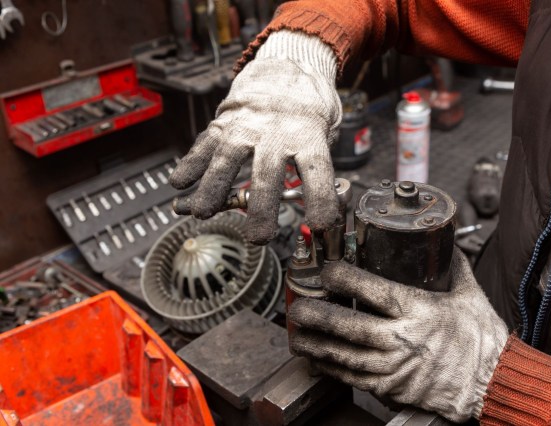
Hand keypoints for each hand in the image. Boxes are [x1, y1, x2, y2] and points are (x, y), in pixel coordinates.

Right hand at [170, 33, 341, 243]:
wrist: (287, 63)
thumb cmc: (309, 103)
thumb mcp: (328, 129)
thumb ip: (321, 162)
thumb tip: (322, 201)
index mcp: (308, 135)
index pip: (317, 172)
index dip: (319, 199)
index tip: (320, 224)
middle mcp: (276, 132)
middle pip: (267, 173)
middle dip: (261, 208)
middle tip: (258, 236)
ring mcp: (247, 127)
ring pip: (227, 158)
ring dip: (213, 188)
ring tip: (203, 211)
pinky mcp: (225, 122)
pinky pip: (205, 144)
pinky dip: (190, 163)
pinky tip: (179, 181)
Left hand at [288, 249, 508, 421]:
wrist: (493, 383)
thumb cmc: (482, 341)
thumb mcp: (470, 296)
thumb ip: (454, 267)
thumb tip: (444, 244)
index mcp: (419, 311)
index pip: (373, 291)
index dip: (345, 278)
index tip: (327, 270)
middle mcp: (402, 339)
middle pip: (349, 326)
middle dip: (317, 315)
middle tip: (298, 307)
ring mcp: (394, 367)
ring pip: (344, 355)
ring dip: (316, 344)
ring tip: (296, 334)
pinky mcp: (391, 389)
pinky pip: (353, 378)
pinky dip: (331, 368)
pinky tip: (317, 359)